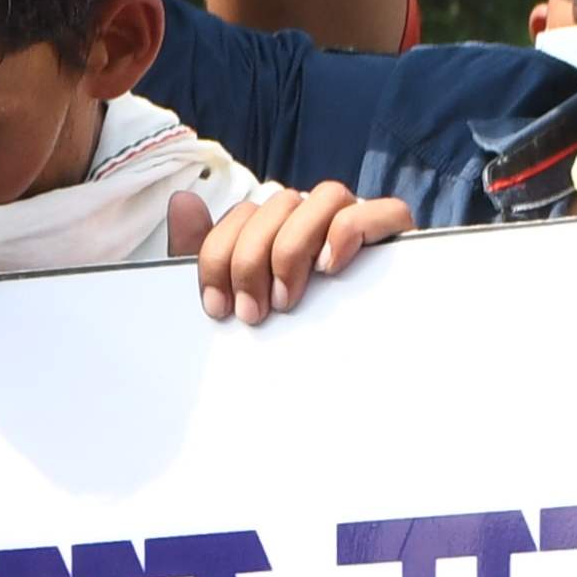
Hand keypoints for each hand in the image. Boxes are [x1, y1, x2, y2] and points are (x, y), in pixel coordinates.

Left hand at [173, 178, 411, 317]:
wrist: (353, 381)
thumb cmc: (291, 337)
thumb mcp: (239, 301)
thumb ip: (205, 257)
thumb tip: (182, 201)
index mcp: (281, 229)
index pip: (244, 214)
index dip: (219, 256)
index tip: (218, 309)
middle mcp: (318, 219)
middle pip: (279, 203)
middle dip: (253, 260)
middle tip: (253, 313)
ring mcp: (358, 224)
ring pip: (327, 195)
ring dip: (295, 246)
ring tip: (287, 300)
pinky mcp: (395, 239)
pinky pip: (380, 211)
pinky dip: (350, 232)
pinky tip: (330, 268)